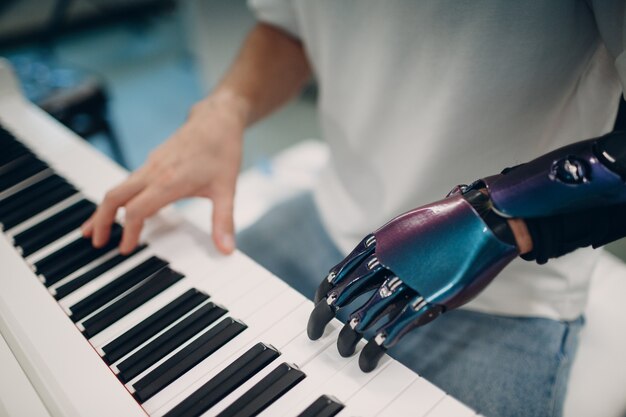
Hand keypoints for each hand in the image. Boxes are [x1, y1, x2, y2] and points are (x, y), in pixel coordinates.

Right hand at [81, 91, 248, 254]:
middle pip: (114, 197)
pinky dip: (119, 198)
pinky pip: (129, 183)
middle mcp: (153, 172)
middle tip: (96, 242)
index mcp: (168, 181)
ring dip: (105, 209)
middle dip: (101, 220)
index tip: (125, 250)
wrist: (218, 119)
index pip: (136, 211)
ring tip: (96, 229)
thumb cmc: (222, 150)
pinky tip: (123, 209)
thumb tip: (226, 250)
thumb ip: (224, 222)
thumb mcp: (227, 190)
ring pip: (118, 188)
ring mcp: (150, 165)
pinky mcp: (152, 161)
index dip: (129, 232)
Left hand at [307, 188, 525, 371]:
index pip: (339, 272)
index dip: (325, 292)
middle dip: (324, 317)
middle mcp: (386, 262)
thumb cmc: (446, 223)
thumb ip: (388, 247)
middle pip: (343, 295)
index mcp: (379, 244)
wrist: (482, 220)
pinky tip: (372, 352)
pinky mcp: (429, 298)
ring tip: (344, 351)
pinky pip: (397, 325)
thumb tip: (372, 263)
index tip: (320, 304)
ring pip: (366, 315)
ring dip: (351, 336)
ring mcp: (407, 282)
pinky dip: (381, 341)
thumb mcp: (407, 228)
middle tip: (316, 332)